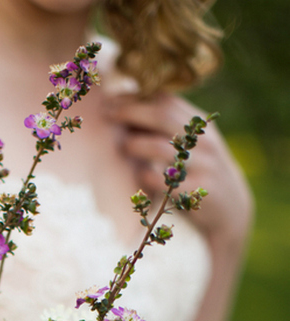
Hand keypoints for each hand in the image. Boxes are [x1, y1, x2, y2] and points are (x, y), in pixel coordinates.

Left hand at [105, 93, 252, 245]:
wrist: (230, 207)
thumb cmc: (197, 172)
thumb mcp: (190, 144)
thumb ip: (165, 128)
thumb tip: (122, 112)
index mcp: (199, 124)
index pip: (166, 100)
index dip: (136, 97)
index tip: (110, 99)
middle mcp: (203, 140)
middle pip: (163, 115)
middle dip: (130, 112)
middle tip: (107, 115)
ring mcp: (203, 165)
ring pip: (162, 147)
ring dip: (136, 145)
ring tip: (123, 147)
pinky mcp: (198, 191)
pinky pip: (165, 182)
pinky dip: (147, 177)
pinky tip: (139, 176)